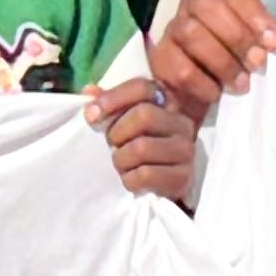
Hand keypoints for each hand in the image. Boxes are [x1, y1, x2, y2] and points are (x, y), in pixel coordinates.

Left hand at [91, 75, 198, 203]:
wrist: (161, 187)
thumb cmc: (138, 149)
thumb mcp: (123, 123)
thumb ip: (108, 104)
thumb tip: (90, 91)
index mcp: (166, 103)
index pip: (142, 88)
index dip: (112, 98)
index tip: (91, 116)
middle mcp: (181, 122)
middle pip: (144, 115)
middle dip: (118, 133)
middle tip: (113, 145)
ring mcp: (185, 150)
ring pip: (142, 148)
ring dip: (121, 160)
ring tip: (122, 165)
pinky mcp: (183, 177)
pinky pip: (146, 175)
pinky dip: (130, 180)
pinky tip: (132, 180)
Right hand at [144, 0, 275, 114]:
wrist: (203, 88)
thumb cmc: (235, 59)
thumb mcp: (254, 44)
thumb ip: (263, 39)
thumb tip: (271, 44)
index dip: (256, 17)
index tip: (274, 44)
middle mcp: (192, 5)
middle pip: (209, 8)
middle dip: (238, 38)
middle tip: (257, 64)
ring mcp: (172, 29)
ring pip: (191, 34)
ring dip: (222, 62)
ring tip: (241, 84)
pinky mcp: (160, 58)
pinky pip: (181, 68)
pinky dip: (203, 84)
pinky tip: (216, 93)